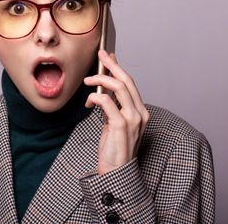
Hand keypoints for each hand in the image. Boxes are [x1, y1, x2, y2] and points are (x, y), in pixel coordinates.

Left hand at [84, 50, 149, 174]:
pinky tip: (88, 103)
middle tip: (100, 56)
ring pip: (118, 87)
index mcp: (140, 111)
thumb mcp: (114, 123)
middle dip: (112, 65)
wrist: (116, 172)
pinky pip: (106, 102)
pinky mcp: (121, 125)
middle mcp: (140, 113)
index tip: (109, 57)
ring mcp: (132, 119)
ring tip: (87, 80)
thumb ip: (112, 107)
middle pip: (126, 81)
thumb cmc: (114, 149)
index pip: (130, 83)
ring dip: (100, 79)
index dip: (118, 68)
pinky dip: (95, 97)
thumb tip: (103, 89)